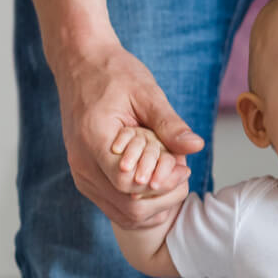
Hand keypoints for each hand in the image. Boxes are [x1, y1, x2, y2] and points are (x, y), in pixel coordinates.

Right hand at [54, 39, 202, 228]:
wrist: (81, 65)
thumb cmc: (114, 73)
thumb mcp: (147, 93)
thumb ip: (169, 124)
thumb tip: (196, 146)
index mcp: (94, 141)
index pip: (130, 185)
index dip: (163, 184)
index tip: (184, 167)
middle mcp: (82, 164)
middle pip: (128, 208)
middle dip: (163, 198)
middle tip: (183, 174)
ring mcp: (80, 174)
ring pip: (121, 213)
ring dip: (153, 204)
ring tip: (172, 178)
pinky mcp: (85, 176)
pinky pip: (114, 205)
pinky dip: (140, 202)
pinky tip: (158, 182)